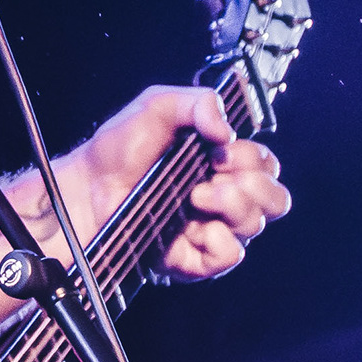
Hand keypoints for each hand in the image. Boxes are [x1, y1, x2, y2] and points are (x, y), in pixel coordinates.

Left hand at [54, 83, 288, 282]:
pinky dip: (220, 240)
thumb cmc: (118, 149)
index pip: (267, 166)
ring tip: (198, 194)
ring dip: (234, 205)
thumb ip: (199, 103)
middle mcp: (222, 199)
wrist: (86, 186)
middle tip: (216, 174)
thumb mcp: (158, 106)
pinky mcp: (192, 259)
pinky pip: (228, 256)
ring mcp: (209, 229)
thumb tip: (227, 130)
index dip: (251, 157)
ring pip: (254, 225)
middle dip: (255, 183)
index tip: (218, 148)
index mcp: (221, 164)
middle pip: (275, 200)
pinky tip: (197, 226)